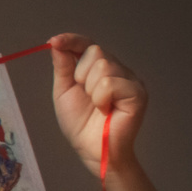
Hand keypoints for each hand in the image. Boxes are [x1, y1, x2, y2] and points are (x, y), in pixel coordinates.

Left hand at [49, 34, 144, 178]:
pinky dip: (101, 98)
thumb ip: (63, 66)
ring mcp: (131, 81)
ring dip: (90, 89)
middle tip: (86, 97)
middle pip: (96, 52)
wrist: (92, 150)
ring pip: (103, 66)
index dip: (72, 40)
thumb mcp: (64, 90)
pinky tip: (106, 110)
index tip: (53, 41)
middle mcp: (119, 70)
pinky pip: (111, 83)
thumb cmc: (80, 124)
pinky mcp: (138, 93)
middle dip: (80, 75)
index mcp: (101, 68)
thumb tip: (56, 43)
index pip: (88, 44)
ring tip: (98, 106)